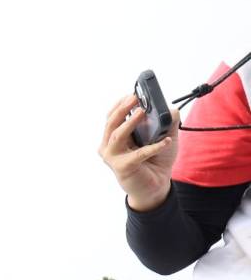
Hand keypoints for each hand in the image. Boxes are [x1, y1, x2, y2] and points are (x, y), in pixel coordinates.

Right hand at [98, 92, 177, 210]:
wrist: (155, 186)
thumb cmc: (155, 161)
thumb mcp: (164, 137)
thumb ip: (167, 123)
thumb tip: (171, 109)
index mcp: (114, 137)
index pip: (112, 117)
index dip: (120, 104)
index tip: (132, 93)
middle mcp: (109, 147)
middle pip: (111, 124)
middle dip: (121, 109)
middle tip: (134, 98)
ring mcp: (113, 158)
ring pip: (117, 136)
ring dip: (129, 123)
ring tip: (141, 112)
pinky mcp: (123, 168)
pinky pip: (138, 154)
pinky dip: (153, 147)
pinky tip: (166, 142)